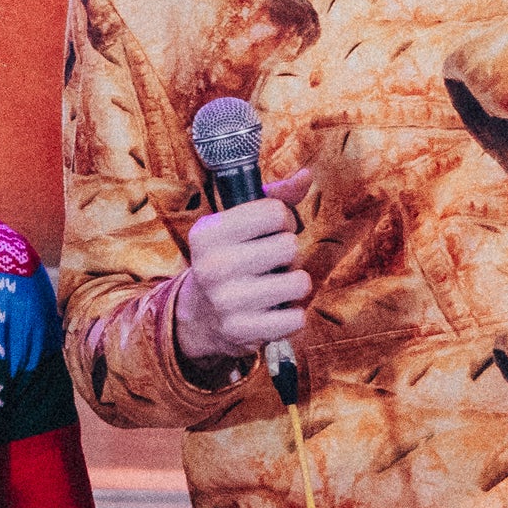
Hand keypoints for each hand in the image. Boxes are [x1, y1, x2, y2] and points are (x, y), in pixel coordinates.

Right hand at [172, 165, 314, 370]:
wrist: (200, 316)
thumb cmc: (229, 258)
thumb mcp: (237, 225)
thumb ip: (274, 198)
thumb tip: (307, 175)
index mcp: (208, 232)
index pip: (275, 212)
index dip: (282, 220)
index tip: (269, 232)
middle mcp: (213, 265)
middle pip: (290, 246)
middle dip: (289, 254)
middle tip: (270, 263)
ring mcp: (227, 301)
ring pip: (300, 282)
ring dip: (293, 284)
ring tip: (273, 286)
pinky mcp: (243, 331)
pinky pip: (297, 317)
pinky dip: (292, 314)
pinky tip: (273, 310)